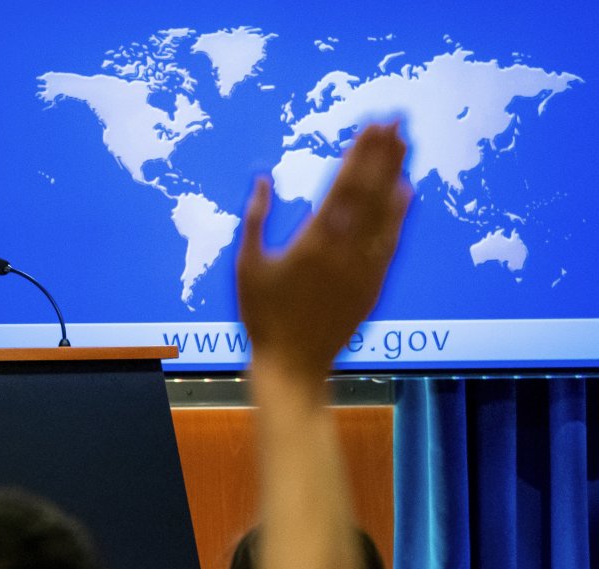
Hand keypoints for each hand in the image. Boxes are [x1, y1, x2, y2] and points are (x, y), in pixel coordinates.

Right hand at [237, 123, 411, 379]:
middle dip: (383, 152)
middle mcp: (345, 248)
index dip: (360, 153)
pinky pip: (392, 239)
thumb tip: (264, 178)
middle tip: (396, 120)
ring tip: (405, 144)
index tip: (371, 125)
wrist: (293, 364)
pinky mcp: (374, 282)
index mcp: (313, 241)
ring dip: (396, 173)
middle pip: (371, 190)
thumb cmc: (262, 316)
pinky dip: (400, 212)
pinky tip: (405, 190)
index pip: (343, 185)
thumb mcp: (247, 265)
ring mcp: (364, 265)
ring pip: (386, 210)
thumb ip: (255, 219)